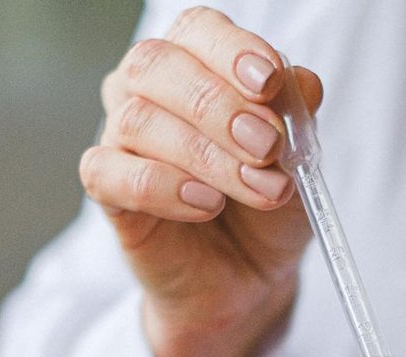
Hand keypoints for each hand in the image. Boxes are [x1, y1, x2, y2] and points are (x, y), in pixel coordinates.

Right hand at [83, 7, 323, 356]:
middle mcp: (147, 87)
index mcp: (194, 60)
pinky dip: (163, 186)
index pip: (198, 30)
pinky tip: (206, 205)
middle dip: (220, 106)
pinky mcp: (106, 189)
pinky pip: (110, 173)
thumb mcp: (299, 158)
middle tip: (268, 147)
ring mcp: (120, 136)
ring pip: (139, 120)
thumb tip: (299, 81)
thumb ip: (296, 114)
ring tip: (257, 190)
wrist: (249, 277)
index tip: (270, 84)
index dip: (231, 51)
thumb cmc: (266, 205)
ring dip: (206, 156)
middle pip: (157, 65)